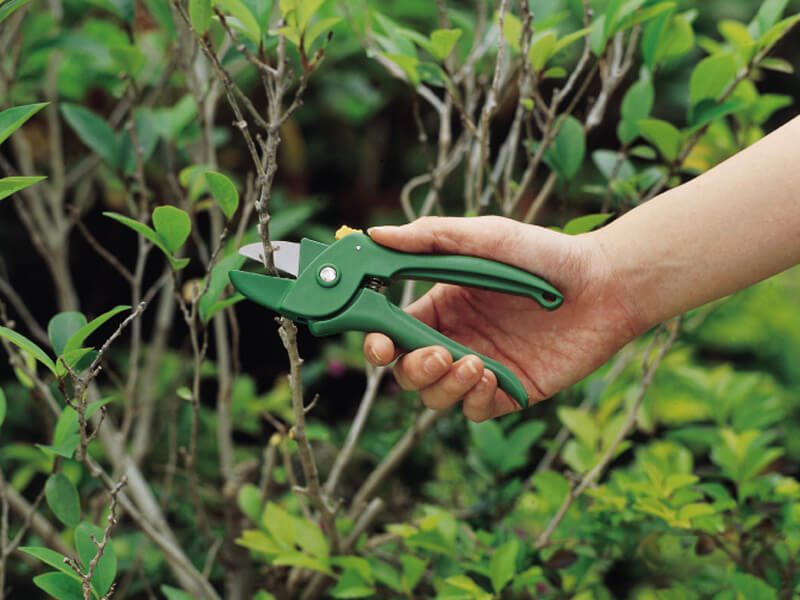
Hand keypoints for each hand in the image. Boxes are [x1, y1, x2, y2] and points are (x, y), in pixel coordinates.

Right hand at [363, 216, 646, 420]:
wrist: (607, 283)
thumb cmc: (546, 254)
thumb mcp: (487, 236)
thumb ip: (432, 237)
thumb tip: (375, 234)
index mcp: (443, 305)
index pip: (394, 331)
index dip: (379, 342)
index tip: (379, 344)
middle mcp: (457, 338)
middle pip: (409, 371)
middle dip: (414, 368)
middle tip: (438, 353)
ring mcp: (482, 367)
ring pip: (436, 396)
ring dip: (443, 385)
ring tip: (473, 362)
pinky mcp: (511, 390)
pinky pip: (475, 409)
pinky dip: (473, 399)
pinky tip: (489, 376)